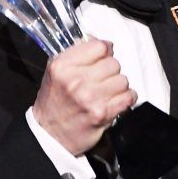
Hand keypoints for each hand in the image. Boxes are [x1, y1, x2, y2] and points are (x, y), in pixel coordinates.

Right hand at [32, 39, 136, 155]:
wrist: (49, 135)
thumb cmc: (53, 102)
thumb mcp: (55, 72)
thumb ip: (75, 54)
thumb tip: (102, 43)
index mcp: (62, 66)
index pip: (99, 46)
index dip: (105, 50)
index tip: (103, 57)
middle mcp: (75, 80)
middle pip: (113, 63)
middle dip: (110, 71)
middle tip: (102, 80)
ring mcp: (89, 98)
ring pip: (122, 80)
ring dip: (118, 86)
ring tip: (107, 93)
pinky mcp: (101, 114)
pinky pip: (128, 97)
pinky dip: (127, 99)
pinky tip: (117, 101)